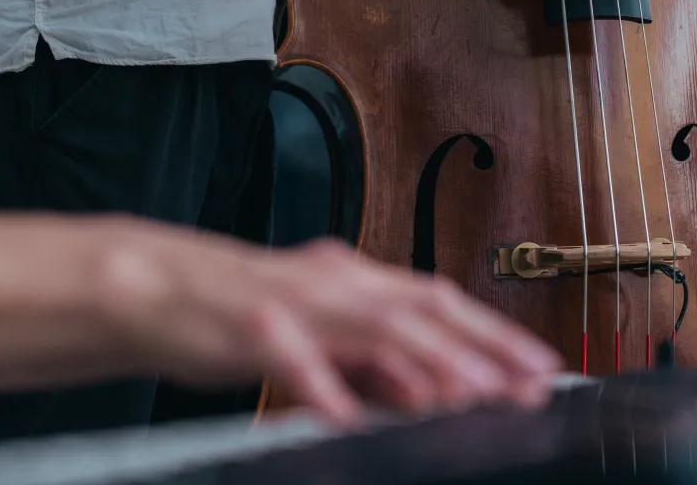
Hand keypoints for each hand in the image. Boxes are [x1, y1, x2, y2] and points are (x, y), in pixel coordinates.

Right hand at [104, 235, 562, 425]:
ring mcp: (294, 299)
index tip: (539, 364)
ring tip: (468, 393)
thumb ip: (372, 360)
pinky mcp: (249, 323)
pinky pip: (291, 357)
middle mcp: (333, 281)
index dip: (492, 332)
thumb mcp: (320, 335)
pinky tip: (345, 417)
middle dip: (481, 344)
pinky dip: (321, 384)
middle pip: (420, 306)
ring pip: (370, 323)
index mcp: (353, 280)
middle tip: (529, 380)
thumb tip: (432, 392)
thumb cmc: (241, 312)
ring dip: (425, 359)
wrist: (157, 286)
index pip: (437, 300)